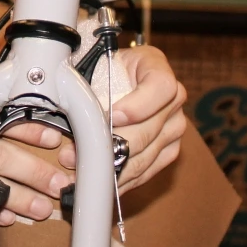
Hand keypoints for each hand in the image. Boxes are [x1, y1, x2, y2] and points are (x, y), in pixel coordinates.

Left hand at [57, 45, 186, 193]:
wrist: (114, 80)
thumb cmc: (102, 72)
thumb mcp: (95, 65)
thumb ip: (89, 83)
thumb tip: (72, 109)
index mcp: (156, 69)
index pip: (161, 87)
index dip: (138, 106)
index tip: (112, 115)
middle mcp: (173, 99)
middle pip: (148, 130)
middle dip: (109, 145)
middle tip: (77, 152)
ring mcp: (173, 127)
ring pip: (145, 156)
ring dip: (110, 167)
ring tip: (80, 168)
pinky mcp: (168, 150)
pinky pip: (146, 171)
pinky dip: (121, 178)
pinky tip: (100, 181)